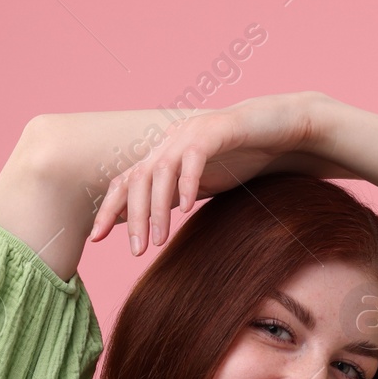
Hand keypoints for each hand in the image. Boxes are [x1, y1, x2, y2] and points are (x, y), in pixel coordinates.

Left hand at [87, 92, 331, 254]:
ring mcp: (191, 134)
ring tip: (158, 241)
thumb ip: (182, 196)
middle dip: (132, 217)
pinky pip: (193, 159)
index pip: (126, 182)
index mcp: (164, 154)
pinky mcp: (216, 131)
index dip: (109, 209)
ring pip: (161, 173)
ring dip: (157, 209)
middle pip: (136, 180)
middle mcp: (170, 141)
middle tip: (135, 252)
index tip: (95, 239)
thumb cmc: (247, 157)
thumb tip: (159, 225)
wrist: (282, 126)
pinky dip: (187, 184)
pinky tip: (186, 210)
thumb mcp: (207, 182)